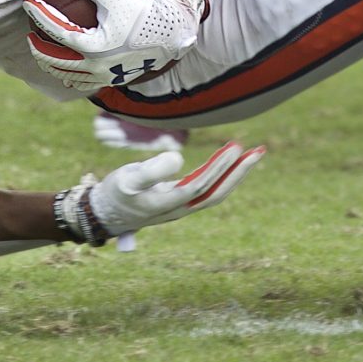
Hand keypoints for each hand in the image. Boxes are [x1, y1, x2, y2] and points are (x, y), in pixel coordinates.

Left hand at [24, 0, 207, 91]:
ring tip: (47, 57)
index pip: (55, 29)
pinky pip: (88, 84)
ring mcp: (105, 76)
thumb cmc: (145, 9)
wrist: (174, 31)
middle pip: (55, 61)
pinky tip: (74, 71)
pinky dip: (75, 78)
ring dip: (54, 67)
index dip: (39, 14)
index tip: (28, 3)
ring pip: (69, 77)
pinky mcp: (116, 80)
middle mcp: (95, 66)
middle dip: (38, 49)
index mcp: (92, 46)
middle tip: (30, 37)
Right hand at [62, 142, 264, 241]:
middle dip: (239, 172)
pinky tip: (228, 161)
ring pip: (214, 193)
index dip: (219, 168)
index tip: (236, 147)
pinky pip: (206, 190)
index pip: (201, 185)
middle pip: (216, 193)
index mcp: (167, 204)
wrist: (103, 214)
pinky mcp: (179, 202)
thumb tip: (180, 159)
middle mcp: (179, 209)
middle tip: (259, 151)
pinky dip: (221, 176)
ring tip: (251, 153)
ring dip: (234, 174)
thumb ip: (152, 169)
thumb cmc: (114, 193)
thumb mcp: (127, 178)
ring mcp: (181, 207)